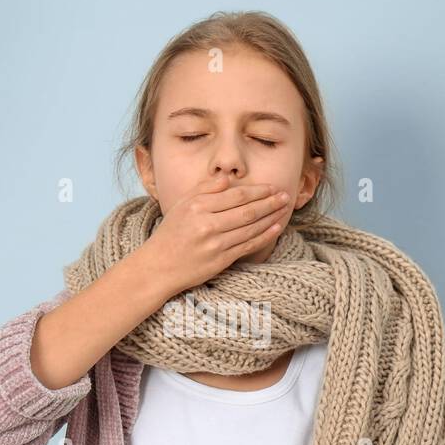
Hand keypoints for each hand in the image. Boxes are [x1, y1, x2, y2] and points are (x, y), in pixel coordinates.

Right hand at [136, 175, 293, 294]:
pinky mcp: (221, 260)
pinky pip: (248, 245)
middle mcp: (207, 225)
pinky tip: (277, 227)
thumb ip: (205, 189)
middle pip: (247, 211)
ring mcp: (216, 244)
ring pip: (251, 227)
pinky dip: (265, 235)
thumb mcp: (182, 204)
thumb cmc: (171, 233)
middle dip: (270, 202)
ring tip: (284, 208)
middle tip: (285, 195)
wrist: (159, 266)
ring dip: (271, 217)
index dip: (258, 191)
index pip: (236, 195)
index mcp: (198, 207)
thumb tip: (229, 178)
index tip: (271, 187)